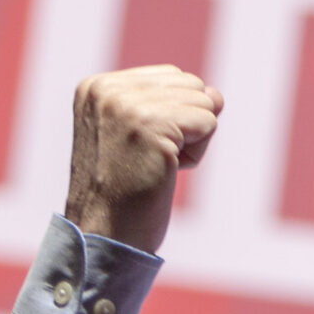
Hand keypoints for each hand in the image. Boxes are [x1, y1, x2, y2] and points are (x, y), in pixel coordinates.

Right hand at [63, 66, 222, 252]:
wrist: (104, 235)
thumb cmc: (125, 192)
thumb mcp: (143, 134)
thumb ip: (175, 103)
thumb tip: (217, 94)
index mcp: (96, 86)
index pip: (170, 77)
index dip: (170, 117)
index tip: (137, 149)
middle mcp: (108, 89)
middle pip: (190, 84)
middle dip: (185, 125)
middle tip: (149, 159)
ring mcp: (127, 105)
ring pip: (203, 101)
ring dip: (192, 141)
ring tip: (155, 165)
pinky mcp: (152, 124)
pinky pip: (208, 122)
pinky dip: (197, 153)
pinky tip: (166, 171)